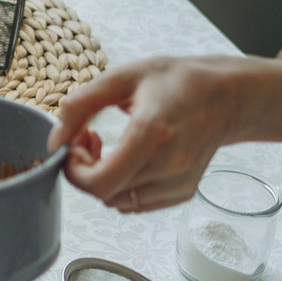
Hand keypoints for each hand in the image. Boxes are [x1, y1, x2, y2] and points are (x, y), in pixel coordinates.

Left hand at [51, 56, 281, 212]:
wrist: (227, 96)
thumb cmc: (178, 81)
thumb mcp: (123, 77)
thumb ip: (80, 104)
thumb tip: (55, 140)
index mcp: (152, 133)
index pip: (98, 182)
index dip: (74, 170)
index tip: (75, 144)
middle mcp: (168, 165)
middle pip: (104, 194)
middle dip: (84, 170)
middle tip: (87, 139)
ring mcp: (178, 183)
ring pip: (118, 203)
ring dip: (102, 180)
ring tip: (108, 146)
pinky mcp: (183, 192)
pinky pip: (137, 203)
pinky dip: (123, 186)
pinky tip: (127, 158)